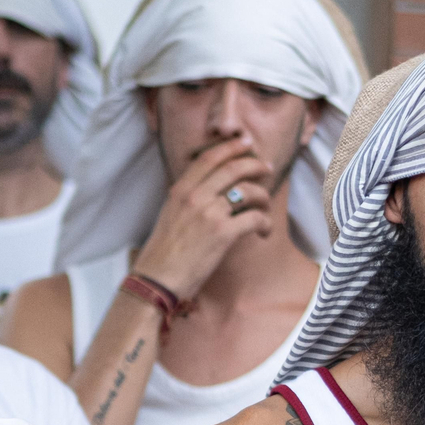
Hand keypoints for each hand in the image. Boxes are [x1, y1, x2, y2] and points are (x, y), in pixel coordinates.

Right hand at [134, 136, 274, 300]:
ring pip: (249, 191)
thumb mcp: (169, 216)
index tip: (245, 143)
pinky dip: (265, 223)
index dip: (230, 147)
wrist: (156, 281)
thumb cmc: (163, 254)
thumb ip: (188, 199)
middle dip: (255, 165)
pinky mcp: (223, 233)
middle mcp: (194, 197)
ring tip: (265, 209)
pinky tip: (264, 231)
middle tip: (267, 168)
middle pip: (233, 168)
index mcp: (180, 191)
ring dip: (263, 198)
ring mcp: (209, 213)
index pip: (209, 158)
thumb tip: (210, 190)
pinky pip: (255, 218)